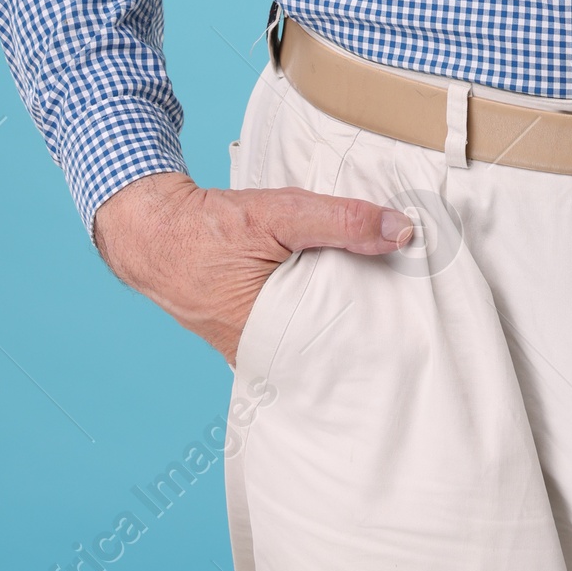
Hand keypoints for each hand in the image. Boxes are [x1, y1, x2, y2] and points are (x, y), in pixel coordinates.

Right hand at [93, 171, 412, 364]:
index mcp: (271, 340)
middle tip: (410, 313)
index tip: (415, 322)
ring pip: (312, 339)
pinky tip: (342, 294)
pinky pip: (293, 329)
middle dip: (365, 330)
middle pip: (331, 348)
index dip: (379, 335)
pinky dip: (316, 312)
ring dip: (340, 318)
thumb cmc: (212, 227)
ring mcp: (253, 350)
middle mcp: (263, 357)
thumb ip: (342, 221)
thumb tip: (401, 230)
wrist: (156, 231)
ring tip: (384, 302)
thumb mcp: (281, 214)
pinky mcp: (250, 334)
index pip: (341, 350)